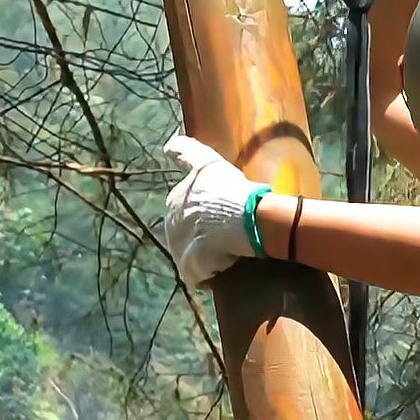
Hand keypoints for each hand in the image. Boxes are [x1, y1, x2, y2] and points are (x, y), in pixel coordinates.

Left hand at [162, 135, 265, 286]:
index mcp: (175, 198)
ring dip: (206, 256)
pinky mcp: (192, 265)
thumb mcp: (210, 163)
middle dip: (202, 236)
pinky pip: (196, 275)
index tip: (215, 216)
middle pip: (184, 232)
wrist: (252, 218)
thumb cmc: (235, 190)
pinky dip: (207, 274)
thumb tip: (167, 144)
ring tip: (228, 255)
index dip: (198, 213)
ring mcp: (179, 245)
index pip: (181, 208)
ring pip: (189, 253)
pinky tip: (222, 271)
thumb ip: (185, 151)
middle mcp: (171, 221)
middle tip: (229, 236)